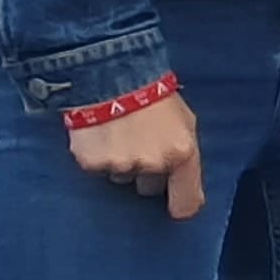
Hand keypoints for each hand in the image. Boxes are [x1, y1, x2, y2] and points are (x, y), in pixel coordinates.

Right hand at [71, 89, 203, 219]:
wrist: (111, 74)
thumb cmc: (154, 96)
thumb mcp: (184, 122)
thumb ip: (183, 152)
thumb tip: (181, 180)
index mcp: (182, 154)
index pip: (187, 203)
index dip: (181, 204)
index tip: (175, 204)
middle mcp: (152, 164)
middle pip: (149, 189)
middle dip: (146, 173)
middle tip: (140, 145)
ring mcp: (120, 166)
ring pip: (121, 178)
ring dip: (121, 162)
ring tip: (120, 133)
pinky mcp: (92, 164)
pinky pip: (97, 169)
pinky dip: (98, 156)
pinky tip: (101, 134)